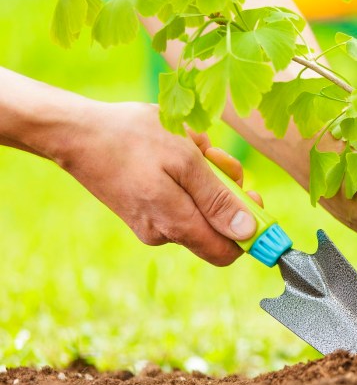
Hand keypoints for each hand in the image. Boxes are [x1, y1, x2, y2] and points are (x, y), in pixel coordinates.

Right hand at [55, 102, 261, 265]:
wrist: (75, 132)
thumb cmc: (132, 139)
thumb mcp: (185, 160)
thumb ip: (217, 199)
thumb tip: (247, 232)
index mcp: (176, 224)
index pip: (227, 252)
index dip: (249, 230)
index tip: (252, 197)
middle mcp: (163, 234)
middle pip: (215, 226)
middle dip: (224, 190)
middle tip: (214, 157)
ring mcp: (151, 224)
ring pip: (198, 207)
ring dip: (204, 177)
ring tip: (187, 146)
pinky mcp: (142, 212)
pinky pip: (178, 199)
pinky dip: (185, 176)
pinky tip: (172, 151)